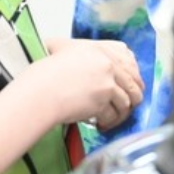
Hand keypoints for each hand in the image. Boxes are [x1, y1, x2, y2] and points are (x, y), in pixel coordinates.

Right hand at [7, 38, 143, 130]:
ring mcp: (106, 82)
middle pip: (132, 81)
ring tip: (111, 118)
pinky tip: (101, 124)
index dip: (133, 73)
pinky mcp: (103, 101)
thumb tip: (85, 62)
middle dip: (132, 96)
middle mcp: (105, 63)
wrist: (40, 91)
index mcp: (97, 49)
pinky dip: (110, 122)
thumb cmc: (45, 73)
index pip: (127, 58)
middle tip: (126, 105)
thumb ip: (78, 51)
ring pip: (126, 100)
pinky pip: (114, 114)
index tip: (132, 83)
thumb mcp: (61, 49)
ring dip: (121, 113)